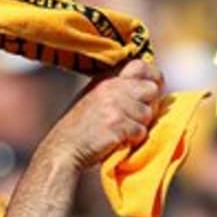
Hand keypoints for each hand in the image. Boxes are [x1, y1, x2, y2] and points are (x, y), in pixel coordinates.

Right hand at [40, 59, 162, 170]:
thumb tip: (151, 87)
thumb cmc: (79, 129)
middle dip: (149, 105)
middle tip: (135, 117)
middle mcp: (111, 88)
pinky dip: (133, 139)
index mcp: (106, 80)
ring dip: (139, 125)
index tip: (151, 91)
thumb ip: (118, 90)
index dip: (152, 77)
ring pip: (149, 113)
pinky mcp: (118, 124)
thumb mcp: (94, 99)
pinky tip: (117, 140)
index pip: (140, 66)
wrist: (63, 150)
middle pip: (151, 89)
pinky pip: (141, 131)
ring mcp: (115, 105)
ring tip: (121, 131)